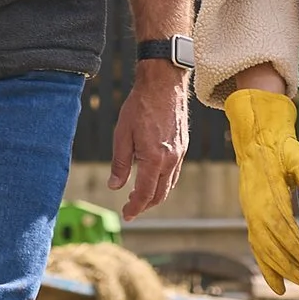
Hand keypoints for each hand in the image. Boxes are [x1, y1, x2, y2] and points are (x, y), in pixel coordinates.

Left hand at [111, 60, 189, 216]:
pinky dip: (163, 182)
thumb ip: (120, 163)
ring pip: (169, 185)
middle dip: (145, 206)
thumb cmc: (139, 106)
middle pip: (159, 194)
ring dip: (155, 195)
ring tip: (139, 197)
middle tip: (131, 209)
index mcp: (154, 158)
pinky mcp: (183, 146)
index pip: (144, 194)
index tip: (126, 215)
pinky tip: (152, 178)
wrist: (163, 84)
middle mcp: (170, 159)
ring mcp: (179, 153)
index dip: (134, 208)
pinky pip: (174, 172)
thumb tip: (115, 186)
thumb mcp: (122, 134)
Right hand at [227, 85, 298, 291]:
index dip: (296, 245)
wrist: (256, 141)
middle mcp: (254, 210)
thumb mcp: (296, 153)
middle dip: (292, 265)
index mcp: (266, 195)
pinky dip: (267, 270)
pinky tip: (279, 288)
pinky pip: (258, 250)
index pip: (281, 226)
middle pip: (271, 245)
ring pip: (264, 251)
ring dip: (284, 271)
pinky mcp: (253, 221)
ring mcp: (251, 217)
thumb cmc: (281, 148)